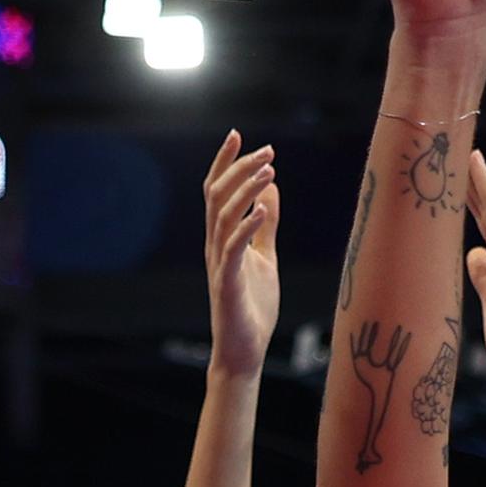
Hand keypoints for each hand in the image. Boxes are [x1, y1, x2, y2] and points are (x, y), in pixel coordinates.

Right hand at [200, 132, 280, 370]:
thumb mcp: (265, 258)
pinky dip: (247, 226)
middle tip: (267, 150)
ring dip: (246, 190)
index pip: (216, 191)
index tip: (238, 134)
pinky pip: (233, 249)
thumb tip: (270, 189)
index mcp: (222, 238)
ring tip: (269, 170)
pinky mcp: (227, 283)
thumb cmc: (253, 307)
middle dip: (239, 168)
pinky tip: (263, 209)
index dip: (224, 162)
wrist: (243, 352)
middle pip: (217, 196)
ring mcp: (220, 264)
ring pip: (224, 216)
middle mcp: (215, 246)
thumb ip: (265, 225)